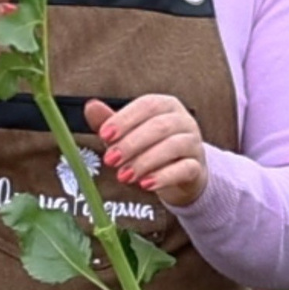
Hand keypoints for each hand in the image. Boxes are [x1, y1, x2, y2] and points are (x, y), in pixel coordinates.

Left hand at [85, 95, 207, 207]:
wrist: (181, 174)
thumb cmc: (151, 148)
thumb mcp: (128, 134)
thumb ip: (110, 121)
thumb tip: (90, 107)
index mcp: (165, 105)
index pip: (147, 105)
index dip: (125, 119)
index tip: (104, 135)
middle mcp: (182, 121)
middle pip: (160, 126)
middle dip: (131, 143)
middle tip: (110, 159)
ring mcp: (193, 144)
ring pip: (173, 146)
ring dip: (144, 162)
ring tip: (124, 176)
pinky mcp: (197, 167)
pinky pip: (184, 169)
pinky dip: (163, 177)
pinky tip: (145, 184)